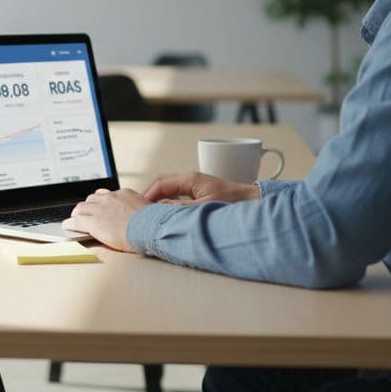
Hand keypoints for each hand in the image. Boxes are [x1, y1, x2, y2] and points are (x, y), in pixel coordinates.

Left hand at [62, 188, 149, 252]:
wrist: (150, 228)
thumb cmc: (152, 223)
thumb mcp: (146, 209)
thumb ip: (138, 207)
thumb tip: (139, 212)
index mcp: (123, 194)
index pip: (105, 194)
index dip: (99, 202)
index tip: (98, 205)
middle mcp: (109, 199)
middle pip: (91, 199)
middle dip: (87, 207)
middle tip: (85, 213)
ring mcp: (100, 210)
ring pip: (81, 208)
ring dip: (77, 214)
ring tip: (74, 219)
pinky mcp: (93, 222)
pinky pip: (76, 221)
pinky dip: (70, 224)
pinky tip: (67, 226)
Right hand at [141, 172, 260, 204]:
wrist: (252, 202)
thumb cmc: (233, 203)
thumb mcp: (204, 208)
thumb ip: (180, 208)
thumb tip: (160, 208)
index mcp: (190, 179)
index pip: (160, 183)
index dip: (146, 195)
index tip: (138, 207)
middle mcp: (190, 179)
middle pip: (161, 183)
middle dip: (147, 195)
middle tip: (137, 209)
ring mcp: (194, 184)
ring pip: (168, 188)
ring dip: (156, 198)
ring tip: (148, 212)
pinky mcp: (199, 192)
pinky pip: (176, 193)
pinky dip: (166, 201)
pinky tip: (165, 212)